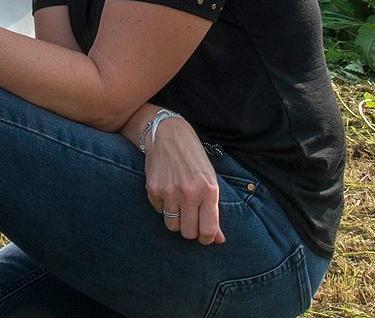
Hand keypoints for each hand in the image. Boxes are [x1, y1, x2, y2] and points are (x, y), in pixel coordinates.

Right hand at [145, 116, 224, 244]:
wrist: (169, 135)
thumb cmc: (194, 159)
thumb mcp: (210, 181)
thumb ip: (214, 211)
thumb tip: (220, 240)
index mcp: (209, 191)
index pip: (209, 230)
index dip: (207, 238)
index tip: (204, 236)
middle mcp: (190, 193)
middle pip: (188, 233)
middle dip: (190, 230)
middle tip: (191, 220)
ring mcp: (170, 192)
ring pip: (172, 226)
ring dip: (176, 220)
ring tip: (179, 205)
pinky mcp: (153, 190)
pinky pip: (159, 211)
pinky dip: (163, 206)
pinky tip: (167, 191)